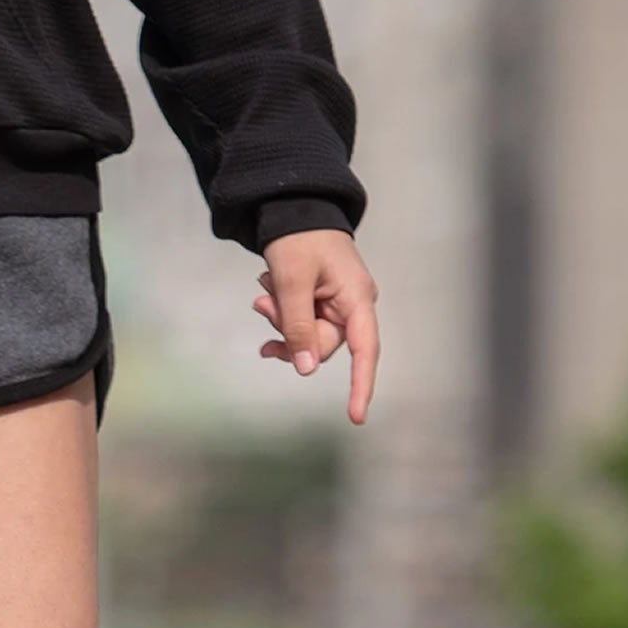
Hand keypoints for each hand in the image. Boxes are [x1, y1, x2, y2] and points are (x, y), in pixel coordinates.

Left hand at [253, 228, 380, 423]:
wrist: (295, 211)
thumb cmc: (299, 240)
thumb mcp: (292, 283)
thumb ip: (298, 327)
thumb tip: (307, 370)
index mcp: (357, 299)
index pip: (365, 350)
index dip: (360, 385)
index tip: (356, 416)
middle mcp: (353, 307)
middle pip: (322, 347)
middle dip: (289, 333)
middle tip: (263, 303)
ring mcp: (337, 307)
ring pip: (306, 339)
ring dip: (280, 321)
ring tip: (265, 290)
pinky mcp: (321, 306)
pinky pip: (300, 327)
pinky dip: (281, 318)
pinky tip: (265, 301)